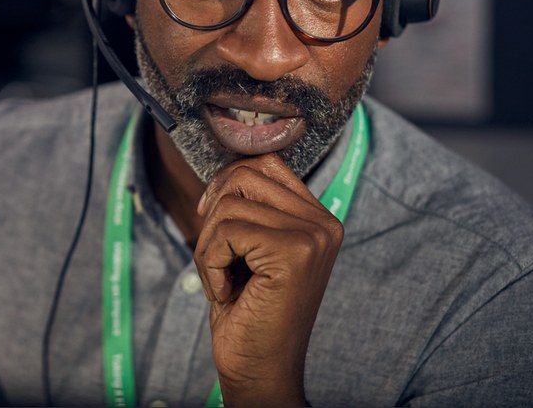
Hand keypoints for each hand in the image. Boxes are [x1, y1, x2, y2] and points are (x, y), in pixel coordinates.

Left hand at [194, 154, 343, 406]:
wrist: (259, 370)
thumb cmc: (248, 311)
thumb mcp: (250, 248)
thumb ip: (250, 206)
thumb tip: (224, 168)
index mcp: (318, 218)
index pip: (264, 163)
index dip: (226, 185)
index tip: (213, 223)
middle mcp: (324, 223)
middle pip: (244, 175)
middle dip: (212, 215)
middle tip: (216, 258)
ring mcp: (312, 236)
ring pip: (228, 204)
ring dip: (208, 246)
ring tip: (223, 280)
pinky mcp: (293, 252)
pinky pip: (224, 231)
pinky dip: (209, 263)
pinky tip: (227, 293)